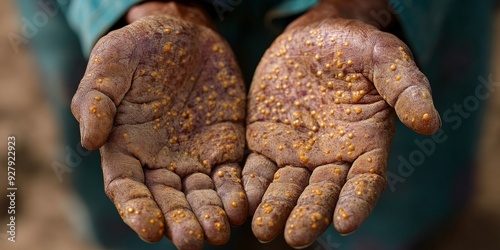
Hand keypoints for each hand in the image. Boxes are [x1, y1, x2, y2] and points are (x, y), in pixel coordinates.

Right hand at [71, 2, 246, 248]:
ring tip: (219, 233)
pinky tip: (242, 207)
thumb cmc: (141, 46)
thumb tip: (88, 141)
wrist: (187, 34)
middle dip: (179, 222)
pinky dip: (236, 192)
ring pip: (201, 194)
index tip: (150, 229)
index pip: (127, 187)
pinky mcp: (224, 146)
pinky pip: (231, 174)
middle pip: (168, 200)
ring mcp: (193, 156)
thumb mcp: (111, 61)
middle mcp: (159, 160)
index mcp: (125, 148)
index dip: (137, 210)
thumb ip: (96, 98)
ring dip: (209, 215)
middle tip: (192, 241)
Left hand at [242, 1, 440, 247]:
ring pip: (286, 186)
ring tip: (264, 230)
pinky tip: (241, 201)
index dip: (356, 202)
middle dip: (308, 215)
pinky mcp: (266, 141)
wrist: (312, 37)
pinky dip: (250, 185)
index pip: (365, 182)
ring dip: (275, 208)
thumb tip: (430, 123)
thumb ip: (406, 88)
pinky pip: (257, 168)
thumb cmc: (355, 47)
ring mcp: (297, 153)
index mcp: (366, 145)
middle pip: (321, 193)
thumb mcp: (384, 58)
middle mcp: (331, 157)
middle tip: (295, 237)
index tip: (344, 223)